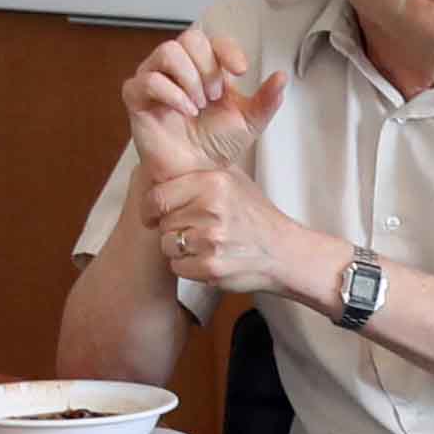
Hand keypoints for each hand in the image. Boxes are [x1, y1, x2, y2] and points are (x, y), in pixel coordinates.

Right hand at [125, 28, 282, 177]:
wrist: (195, 174)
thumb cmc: (217, 145)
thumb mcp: (250, 122)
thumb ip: (267, 100)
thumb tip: (283, 76)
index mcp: (204, 67)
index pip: (212, 40)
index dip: (227, 49)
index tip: (240, 70)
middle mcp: (177, 68)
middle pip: (189, 39)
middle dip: (208, 67)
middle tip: (215, 97)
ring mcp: (154, 79)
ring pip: (168, 52)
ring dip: (190, 78)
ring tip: (199, 105)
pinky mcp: (136, 97)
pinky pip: (148, 79)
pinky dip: (171, 93)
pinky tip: (186, 111)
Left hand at [145, 154, 322, 305]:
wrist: (284, 252)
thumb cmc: (255, 216)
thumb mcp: (233, 181)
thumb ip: (198, 174)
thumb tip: (160, 165)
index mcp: (213, 182)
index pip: (158, 196)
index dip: (149, 209)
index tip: (151, 214)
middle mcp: (211, 208)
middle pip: (163, 223)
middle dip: (173, 229)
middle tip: (196, 231)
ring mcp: (212, 239)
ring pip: (168, 246)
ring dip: (180, 250)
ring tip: (205, 245)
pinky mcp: (212, 267)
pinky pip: (178, 267)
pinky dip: (189, 268)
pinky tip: (210, 259)